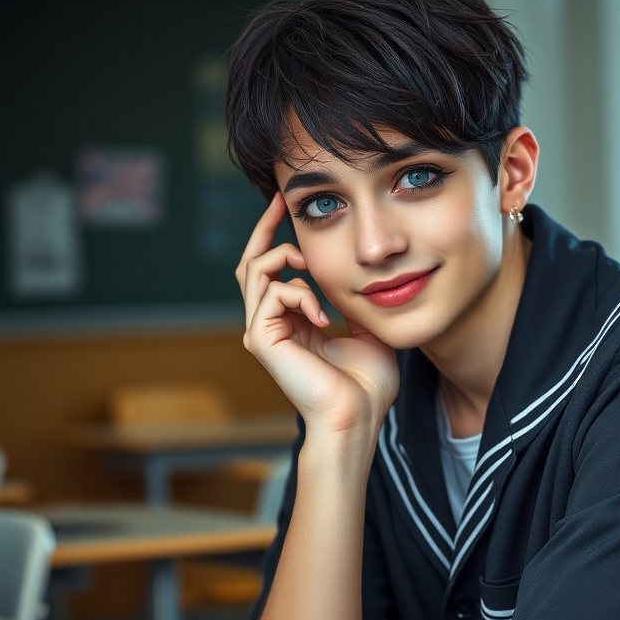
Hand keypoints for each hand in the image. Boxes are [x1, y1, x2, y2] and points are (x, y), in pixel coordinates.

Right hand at [236, 194, 398, 437]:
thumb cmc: (366, 386)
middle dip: (264, 229)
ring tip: (312, 267)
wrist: (358, 418)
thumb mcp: (368, 330)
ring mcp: (261, 332)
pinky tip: (324, 319)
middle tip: (280, 201)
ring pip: (255, 270)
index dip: (276, 238)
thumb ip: (356, 303)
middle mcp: (270, 326)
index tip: (286, 207)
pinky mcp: (260, 340)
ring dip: (285, 258)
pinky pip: (272, 293)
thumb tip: (363, 279)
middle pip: (251, 264)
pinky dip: (301, 295)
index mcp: (292, 324)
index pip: (273, 273)